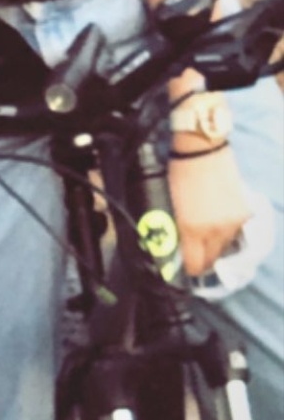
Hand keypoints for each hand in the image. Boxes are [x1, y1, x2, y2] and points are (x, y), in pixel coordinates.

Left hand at [168, 143, 251, 276]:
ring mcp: (233, 222)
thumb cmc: (180, 174)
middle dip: (204, 261)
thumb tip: (184, 247)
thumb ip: (181, 230)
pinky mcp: (244, 212)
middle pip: (213, 260)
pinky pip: (236, 233)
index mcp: (192, 229)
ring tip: (208, 240)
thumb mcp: (174, 206)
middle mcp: (215, 230)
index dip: (190, 270)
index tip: (187, 268)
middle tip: (197, 256)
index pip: (195, 264)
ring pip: (226, 247)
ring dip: (217, 247)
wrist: (203, 150)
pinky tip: (219, 226)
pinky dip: (228, 233)